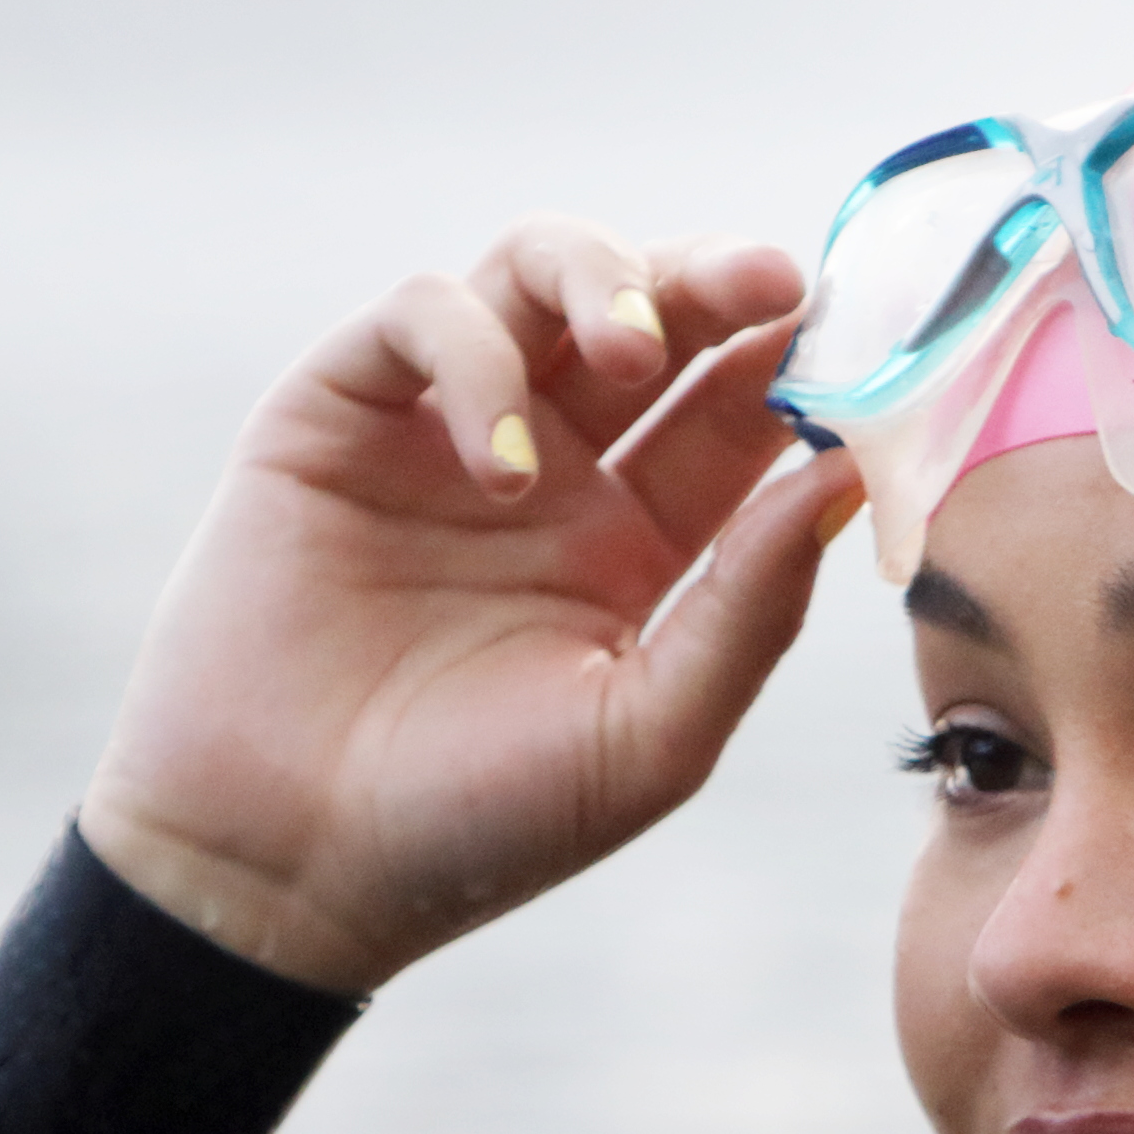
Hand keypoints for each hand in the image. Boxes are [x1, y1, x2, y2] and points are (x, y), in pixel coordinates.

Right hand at [80, 215, 864, 994]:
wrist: (282, 864)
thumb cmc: (475, 826)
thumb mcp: (647, 734)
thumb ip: (751, 607)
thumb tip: (848, 472)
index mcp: (640, 540)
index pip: (734, 405)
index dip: (793, 357)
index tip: (852, 336)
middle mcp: (555, 468)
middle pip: (651, 309)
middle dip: (713, 277)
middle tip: (766, 284)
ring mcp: (444, 430)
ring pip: (536, 270)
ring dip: (600, 278)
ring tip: (626, 353)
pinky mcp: (337, 413)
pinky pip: (421, 315)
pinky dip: (475, 354)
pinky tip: (503, 462)